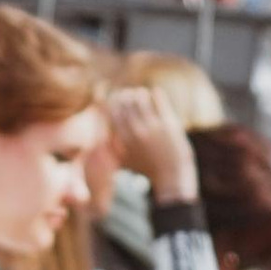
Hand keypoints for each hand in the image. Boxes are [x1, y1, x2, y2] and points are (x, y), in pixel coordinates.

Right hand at [104, 85, 197, 204]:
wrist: (171, 176)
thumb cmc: (145, 168)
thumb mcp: (123, 160)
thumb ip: (110, 147)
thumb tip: (99, 133)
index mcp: (123, 140)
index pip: (110, 111)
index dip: (111, 100)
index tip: (114, 98)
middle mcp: (136, 132)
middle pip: (125, 102)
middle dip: (125, 95)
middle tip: (128, 94)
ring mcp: (153, 127)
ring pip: (141, 98)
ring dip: (139, 94)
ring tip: (141, 94)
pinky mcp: (169, 123)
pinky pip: (159, 100)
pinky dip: (155, 94)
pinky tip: (154, 94)